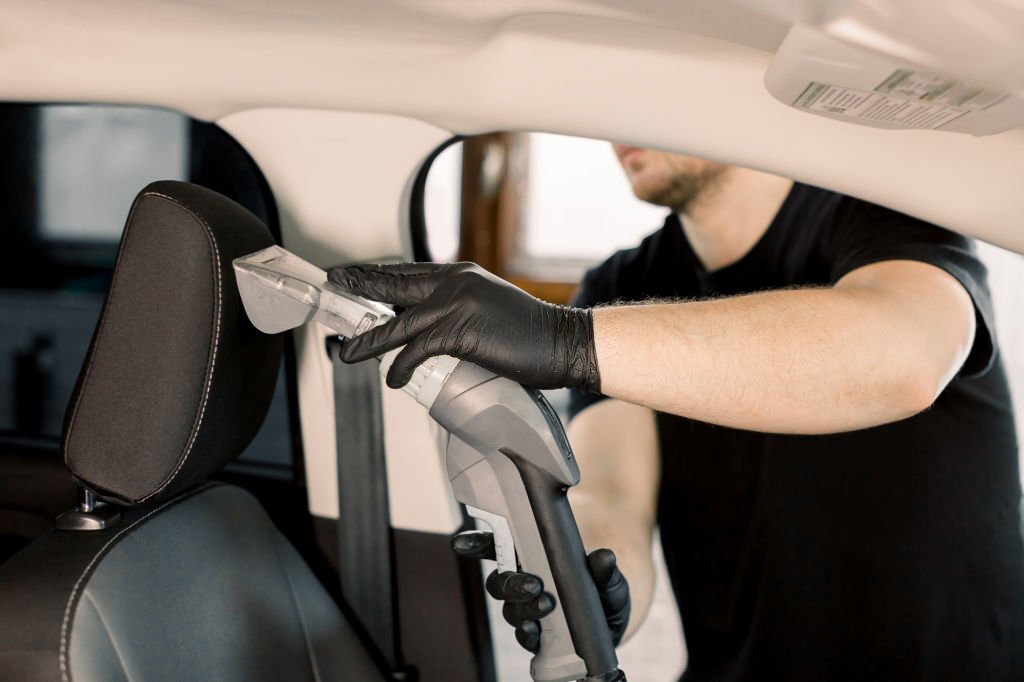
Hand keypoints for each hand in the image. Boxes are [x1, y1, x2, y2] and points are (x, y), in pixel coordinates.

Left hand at [327, 262, 599, 391]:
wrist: (561, 341)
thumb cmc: (529, 332)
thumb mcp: (488, 306)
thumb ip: (460, 308)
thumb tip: (431, 328)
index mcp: (460, 273)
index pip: (406, 271)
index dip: (375, 274)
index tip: (351, 275)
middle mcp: (454, 282)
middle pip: (392, 284)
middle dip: (358, 287)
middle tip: (332, 286)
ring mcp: (456, 305)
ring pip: (397, 323)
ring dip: (367, 340)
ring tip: (345, 352)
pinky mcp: (460, 332)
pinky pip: (417, 351)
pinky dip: (400, 367)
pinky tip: (392, 379)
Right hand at [452, 530, 630, 651]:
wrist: (611, 627)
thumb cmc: (602, 591)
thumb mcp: (609, 578)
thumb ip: (604, 570)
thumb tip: (604, 558)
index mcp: (533, 558)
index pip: (498, 547)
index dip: (476, 543)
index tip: (462, 542)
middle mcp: (524, 584)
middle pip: (500, 582)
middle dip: (511, 583)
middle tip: (533, 584)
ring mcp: (527, 611)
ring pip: (510, 610)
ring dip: (523, 608)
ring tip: (545, 606)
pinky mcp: (537, 636)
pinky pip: (524, 636)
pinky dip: (528, 634)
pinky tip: (535, 632)